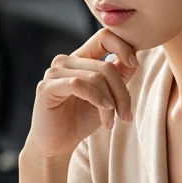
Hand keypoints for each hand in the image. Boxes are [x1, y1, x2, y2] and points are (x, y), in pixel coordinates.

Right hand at [25, 28, 139, 160]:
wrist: (57, 144)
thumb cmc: (80, 119)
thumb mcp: (108, 96)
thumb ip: (119, 76)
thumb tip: (134, 58)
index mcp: (80, 58)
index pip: (105, 37)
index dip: (123, 47)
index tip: (135, 64)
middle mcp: (65, 61)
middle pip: (106, 66)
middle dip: (122, 93)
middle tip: (126, 115)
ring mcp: (54, 72)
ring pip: (96, 77)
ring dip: (110, 103)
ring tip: (112, 121)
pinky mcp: (46, 87)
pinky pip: (78, 85)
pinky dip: (96, 100)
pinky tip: (104, 115)